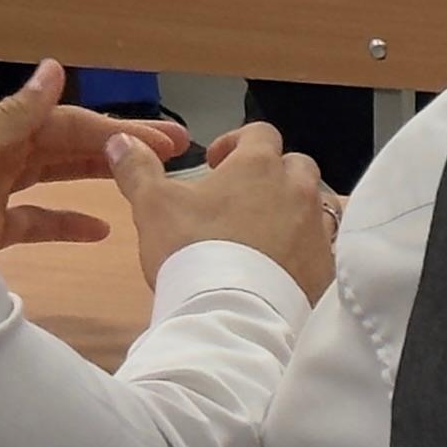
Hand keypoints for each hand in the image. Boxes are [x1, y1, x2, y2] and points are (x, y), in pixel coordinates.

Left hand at [0, 59, 186, 253]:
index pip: (63, 123)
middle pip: (65, 145)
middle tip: (174, 151)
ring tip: (145, 180)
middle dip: (117, 146)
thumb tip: (54, 68)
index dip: (112, 129)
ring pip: (54, 177)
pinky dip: (66, 224)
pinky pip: (35, 222)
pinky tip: (100, 230)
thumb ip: (13, 114)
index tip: (160, 140)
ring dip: (98, 176)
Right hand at [112, 118, 337, 301]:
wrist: (234, 313)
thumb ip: (139, 170)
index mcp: (259, 165)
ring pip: (315, 205)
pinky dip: (305, 250)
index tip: (215, 162)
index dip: (237, 142)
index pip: (260, 133)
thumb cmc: (193, 249)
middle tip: (242, 200)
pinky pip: (323, 248)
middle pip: (295, 166)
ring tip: (263, 234)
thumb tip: (120, 140)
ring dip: (293, 210)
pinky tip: (282, 268)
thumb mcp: (154, 207)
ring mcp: (317, 228)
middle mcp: (298, 188)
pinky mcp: (326, 266)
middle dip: (272, 175)